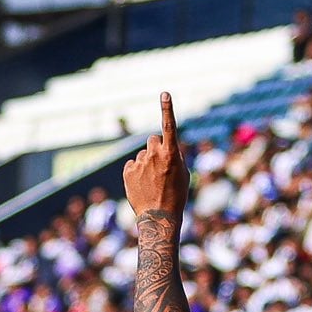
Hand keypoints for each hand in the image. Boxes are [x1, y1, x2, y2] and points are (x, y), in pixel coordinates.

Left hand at [123, 93, 188, 221]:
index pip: (169, 126)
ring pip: (143, 154)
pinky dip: (137, 172)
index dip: (167, 108)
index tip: (164, 93)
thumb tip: (167, 146)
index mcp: (171, 154)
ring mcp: (139, 162)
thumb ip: (175, 156)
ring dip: (147, 163)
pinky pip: (132, 164)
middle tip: (161, 167)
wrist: (159, 218)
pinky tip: (143, 185)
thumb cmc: (176, 196)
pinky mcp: (128, 171)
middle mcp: (154, 155)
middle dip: (156, 148)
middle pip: (153, 140)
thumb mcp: (183, 174)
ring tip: (153, 182)